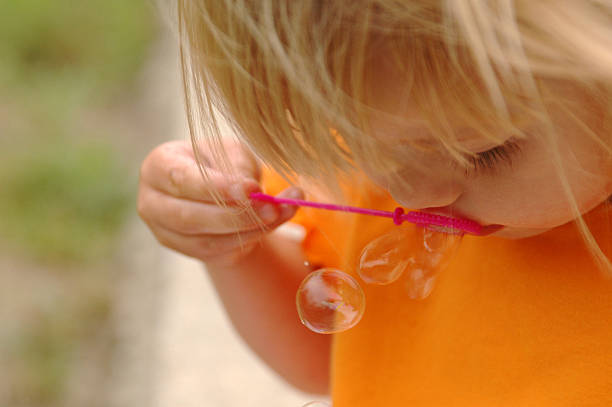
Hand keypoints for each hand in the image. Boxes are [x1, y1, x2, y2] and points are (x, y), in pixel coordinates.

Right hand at [138, 140, 301, 265]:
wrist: (218, 186)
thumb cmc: (220, 160)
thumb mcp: (229, 151)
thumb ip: (237, 167)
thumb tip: (249, 192)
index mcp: (158, 167)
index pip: (181, 180)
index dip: (217, 187)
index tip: (252, 189)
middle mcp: (153, 203)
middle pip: (190, 218)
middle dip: (236, 215)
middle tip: (273, 208)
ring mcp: (167, 233)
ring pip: (207, 242)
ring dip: (250, 230)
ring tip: (281, 212)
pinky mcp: (190, 252)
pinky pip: (221, 253)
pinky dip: (251, 239)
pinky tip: (274, 223)